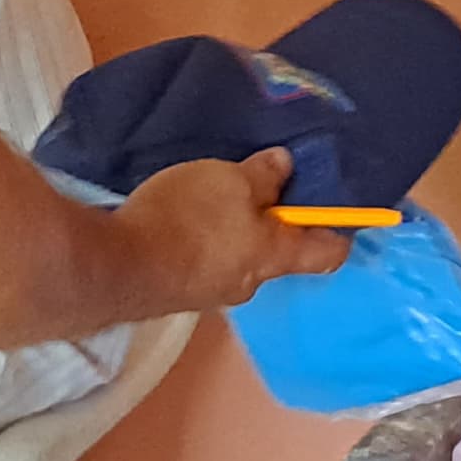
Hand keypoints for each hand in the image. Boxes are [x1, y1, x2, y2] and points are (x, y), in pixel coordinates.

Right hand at [116, 146, 352, 316]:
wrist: (118, 266)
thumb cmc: (188, 220)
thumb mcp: (229, 180)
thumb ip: (263, 175)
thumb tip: (286, 167)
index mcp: (275, 256)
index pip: (328, 253)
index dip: (340, 230)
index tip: (342, 208)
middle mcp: (251, 283)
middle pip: (278, 253)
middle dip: (273, 222)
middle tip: (258, 185)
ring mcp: (213, 292)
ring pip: (238, 257)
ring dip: (232, 230)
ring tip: (210, 197)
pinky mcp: (180, 292)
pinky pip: (204, 261)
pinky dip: (201, 240)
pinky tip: (181, 219)